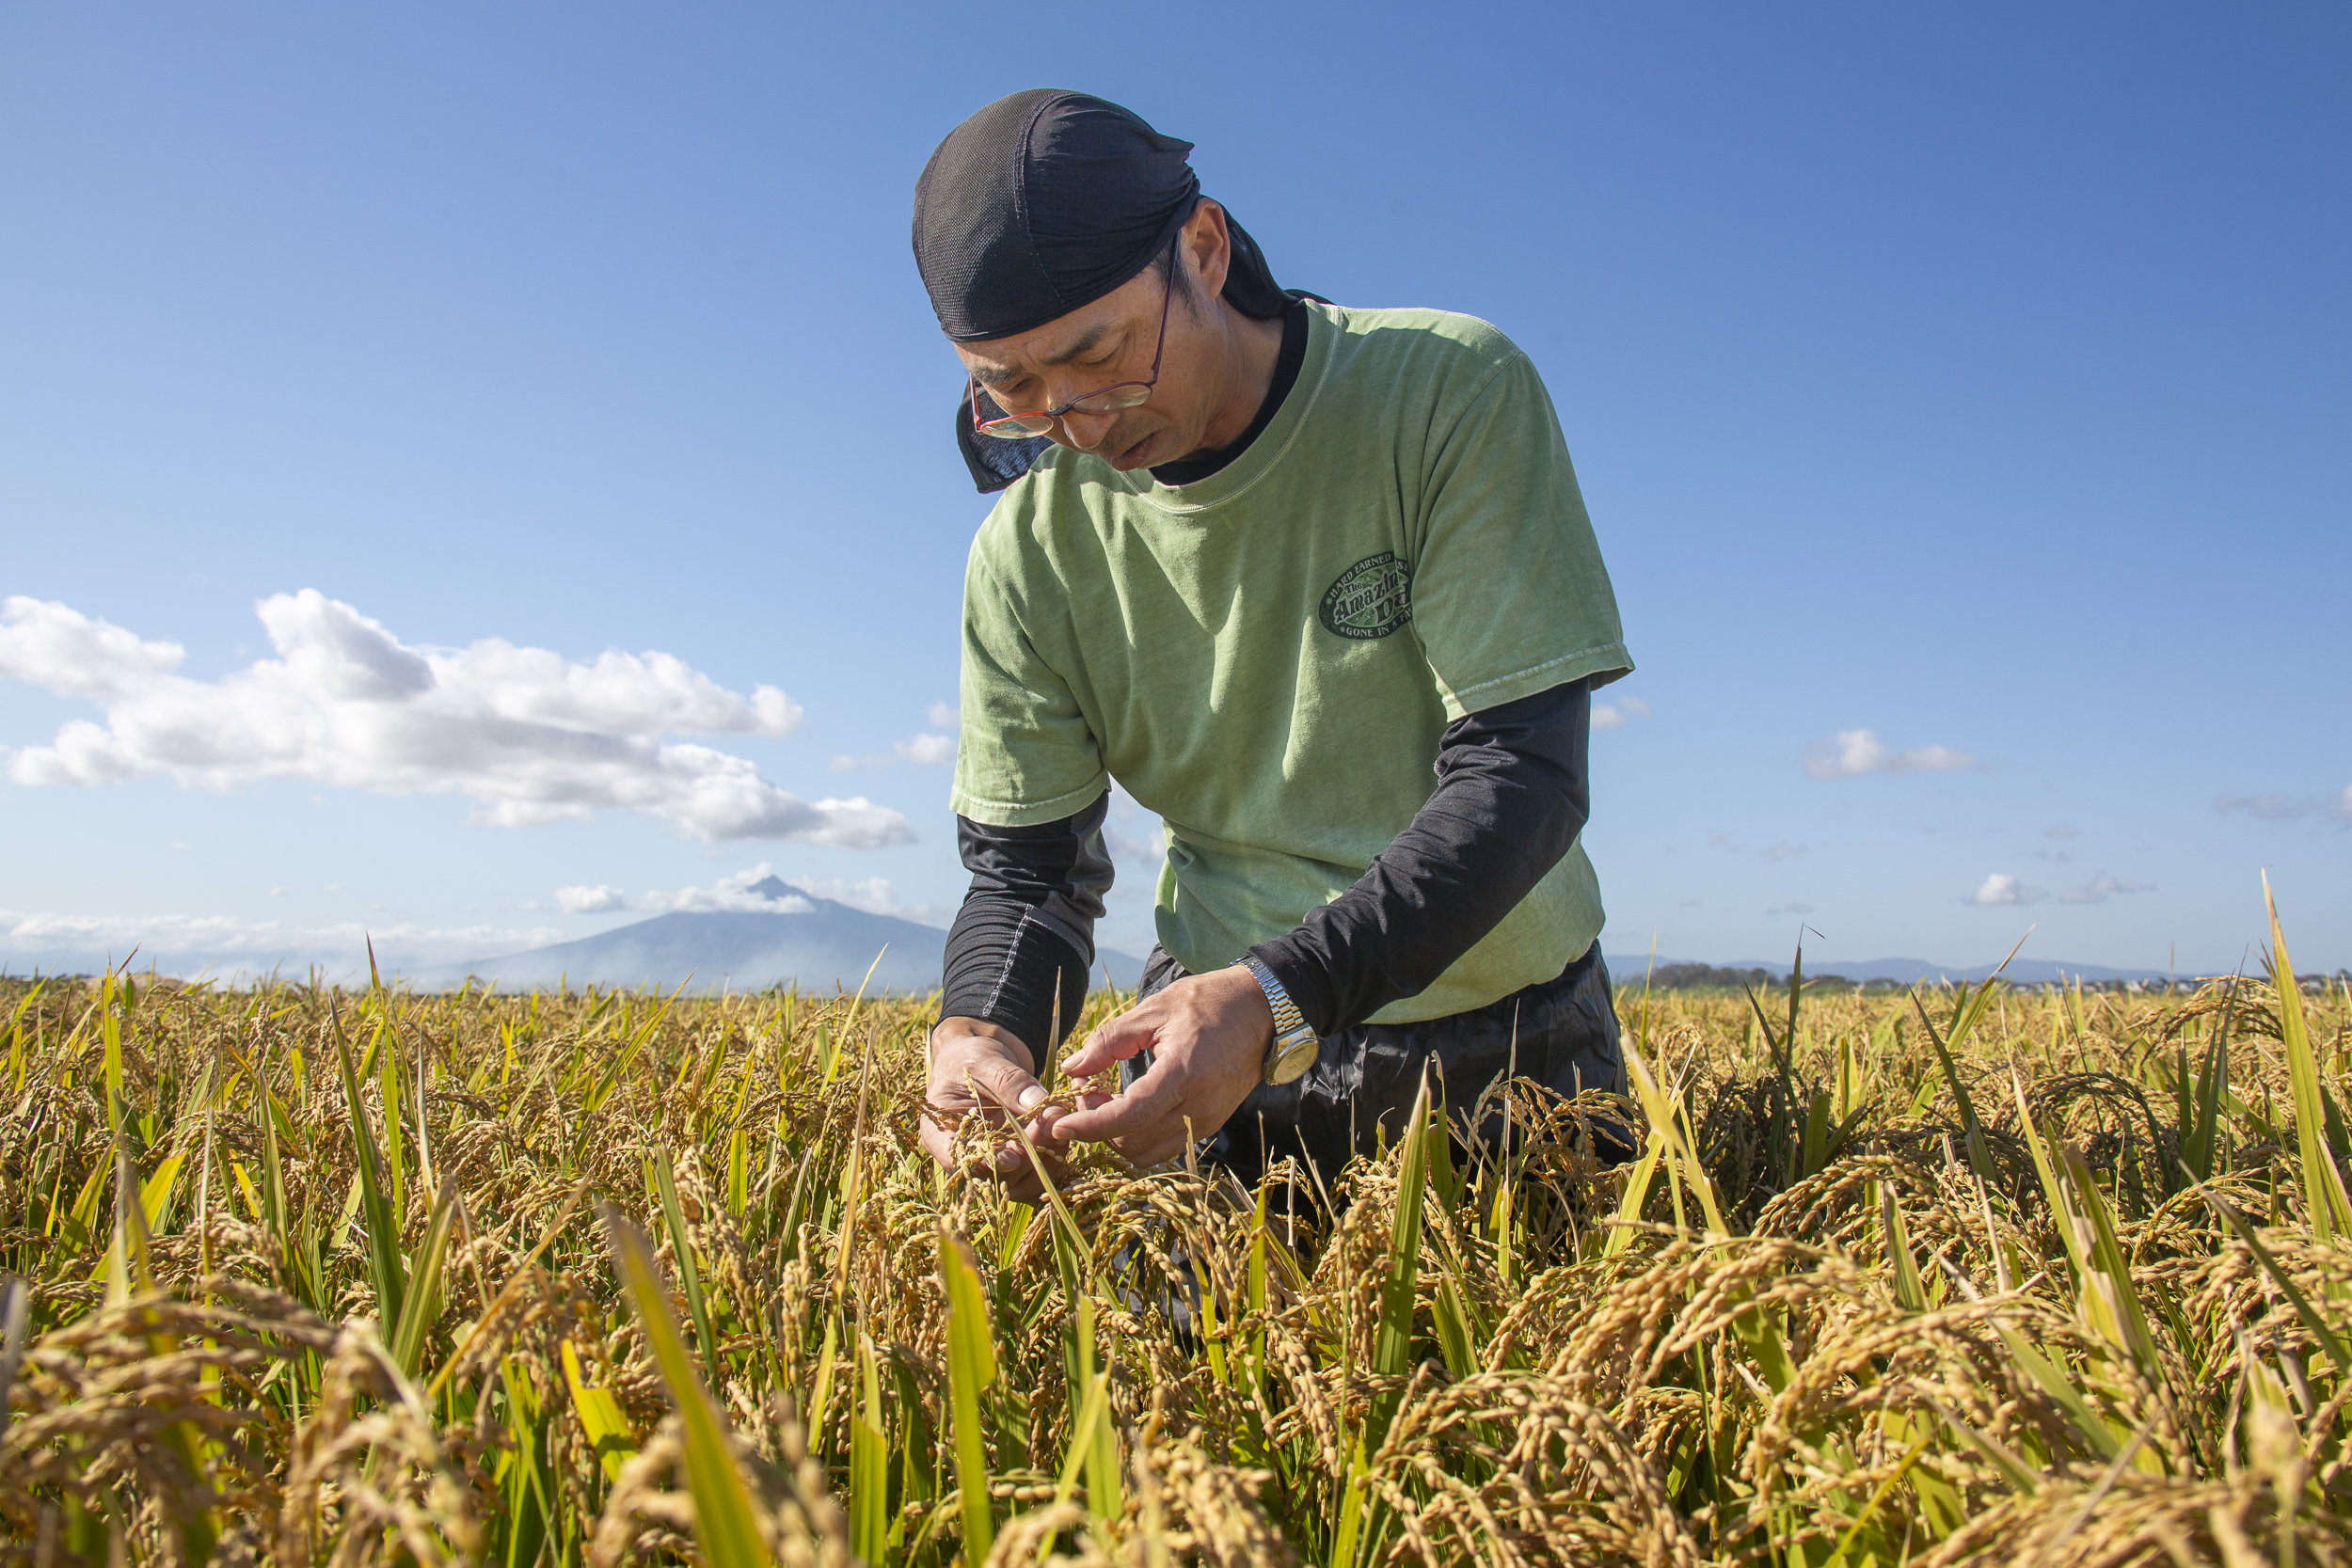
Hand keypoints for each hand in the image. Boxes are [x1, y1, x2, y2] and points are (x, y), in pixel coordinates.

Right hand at [920, 1019, 1096, 1200]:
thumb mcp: (984, 1060)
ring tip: (1060, 1122)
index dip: (985, 1163)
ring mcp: (992, 1162)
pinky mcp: (1015, 1160)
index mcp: (940, 1134)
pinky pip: (1035, 1172)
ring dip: (1044, 1157)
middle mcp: (966, 1156)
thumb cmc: (970, 1058)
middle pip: (995, 1174)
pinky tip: (1063, 1131)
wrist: (984, 1062)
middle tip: (1051, 1121)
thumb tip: (1037, 1102)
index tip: (1011, 1159)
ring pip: (1019, 1181)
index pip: (958, 1159)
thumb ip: (1007, 1080)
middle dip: (1026, 1153)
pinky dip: (1052, 1156)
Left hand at [1050, 965, 1274, 1167]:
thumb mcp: (1154, 1010)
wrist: (1264, 1011)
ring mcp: (1208, 1120)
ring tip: (1106, 1101)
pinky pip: (1167, 1147)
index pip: (1128, 1117)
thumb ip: (1109, 1040)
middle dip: (1099, 1127)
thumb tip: (1072, 1067)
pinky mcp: (1212, 1125)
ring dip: (1118, 1136)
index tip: (1059, 1126)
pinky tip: (1130, 1107)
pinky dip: (1140, 1136)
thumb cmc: (1209, 1002)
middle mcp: (1198, 1106)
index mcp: (1183, 1073)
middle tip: (1085, 1093)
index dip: (1089, 1126)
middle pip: (1133, 1143)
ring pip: (1149, 1154)